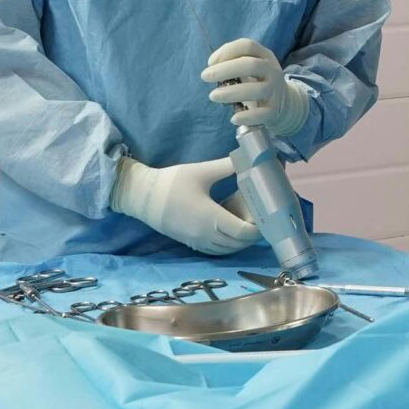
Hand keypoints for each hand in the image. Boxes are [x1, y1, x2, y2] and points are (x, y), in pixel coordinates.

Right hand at [110, 154, 260, 254]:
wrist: (142, 196)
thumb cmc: (171, 183)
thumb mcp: (202, 171)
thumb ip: (227, 166)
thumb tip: (249, 158)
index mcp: (211, 218)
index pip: (243, 232)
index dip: (258, 228)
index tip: (266, 215)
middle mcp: (206, 235)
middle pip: (238, 244)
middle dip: (253, 235)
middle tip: (261, 217)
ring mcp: (197, 241)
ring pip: (227, 250)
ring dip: (240, 241)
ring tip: (249, 223)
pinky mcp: (190, 242)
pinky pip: (215, 250)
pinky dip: (227, 245)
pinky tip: (231, 229)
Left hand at [202, 39, 310, 139]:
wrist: (284, 103)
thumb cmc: (258, 80)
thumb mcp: (251, 65)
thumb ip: (232, 60)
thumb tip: (212, 64)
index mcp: (264, 56)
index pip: (248, 46)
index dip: (227, 51)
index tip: (210, 63)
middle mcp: (272, 71)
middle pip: (251, 65)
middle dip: (225, 70)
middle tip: (205, 76)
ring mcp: (274, 90)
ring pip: (256, 90)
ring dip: (231, 93)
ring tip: (213, 96)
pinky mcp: (273, 110)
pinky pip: (261, 114)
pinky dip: (247, 116)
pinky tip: (233, 118)